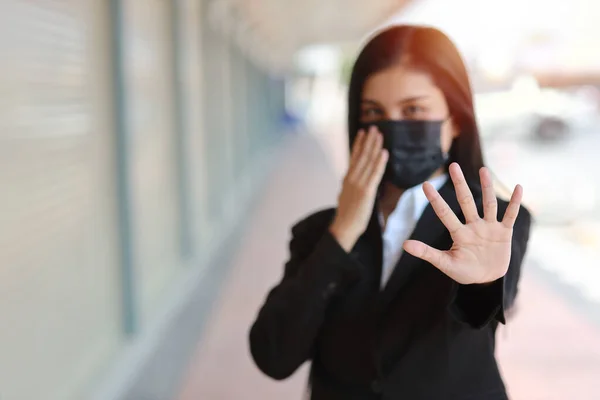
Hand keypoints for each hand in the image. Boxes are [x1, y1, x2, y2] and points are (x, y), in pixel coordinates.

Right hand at [330, 127, 387, 251]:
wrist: (344, 228)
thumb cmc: (346, 215)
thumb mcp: (345, 195)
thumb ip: (349, 185)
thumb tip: (351, 179)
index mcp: (347, 179)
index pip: (353, 157)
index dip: (358, 144)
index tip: (363, 133)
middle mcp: (351, 178)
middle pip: (361, 156)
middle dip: (368, 141)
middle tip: (374, 128)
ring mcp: (358, 184)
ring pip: (368, 161)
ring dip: (374, 147)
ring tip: (379, 135)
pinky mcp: (366, 192)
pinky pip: (375, 174)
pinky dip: (379, 162)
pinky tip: (384, 153)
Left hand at [403, 163, 522, 284]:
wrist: (486, 279)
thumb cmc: (464, 271)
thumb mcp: (445, 264)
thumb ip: (427, 253)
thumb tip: (405, 244)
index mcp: (458, 234)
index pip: (444, 214)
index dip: (436, 200)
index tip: (425, 184)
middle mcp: (473, 226)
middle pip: (465, 202)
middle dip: (459, 184)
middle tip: (453, 166)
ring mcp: (489, 228)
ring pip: (488, 204)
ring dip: (487, 187)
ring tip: (483, 170)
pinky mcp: (503, 233)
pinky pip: (510, 216)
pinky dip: (515, 203)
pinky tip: (518, 187)